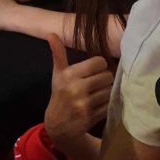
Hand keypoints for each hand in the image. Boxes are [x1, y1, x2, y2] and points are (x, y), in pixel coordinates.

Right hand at [44, 33, 112, 149]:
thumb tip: (50, 33)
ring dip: (106, 91)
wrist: (58, 125)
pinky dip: (106, 104)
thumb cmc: (60, 94)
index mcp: (69, 75)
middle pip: (107, 76)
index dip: (99, 65)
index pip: (99, 62)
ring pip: (109, 90)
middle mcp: (77, 88)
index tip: (94, 70)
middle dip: (104, 79)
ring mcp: (85, 104)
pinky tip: (98, 105)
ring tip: (98, 93)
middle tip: (97, 82)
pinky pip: (109, 105)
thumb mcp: (58, 74)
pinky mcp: (92, 117)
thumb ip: (58, 53)